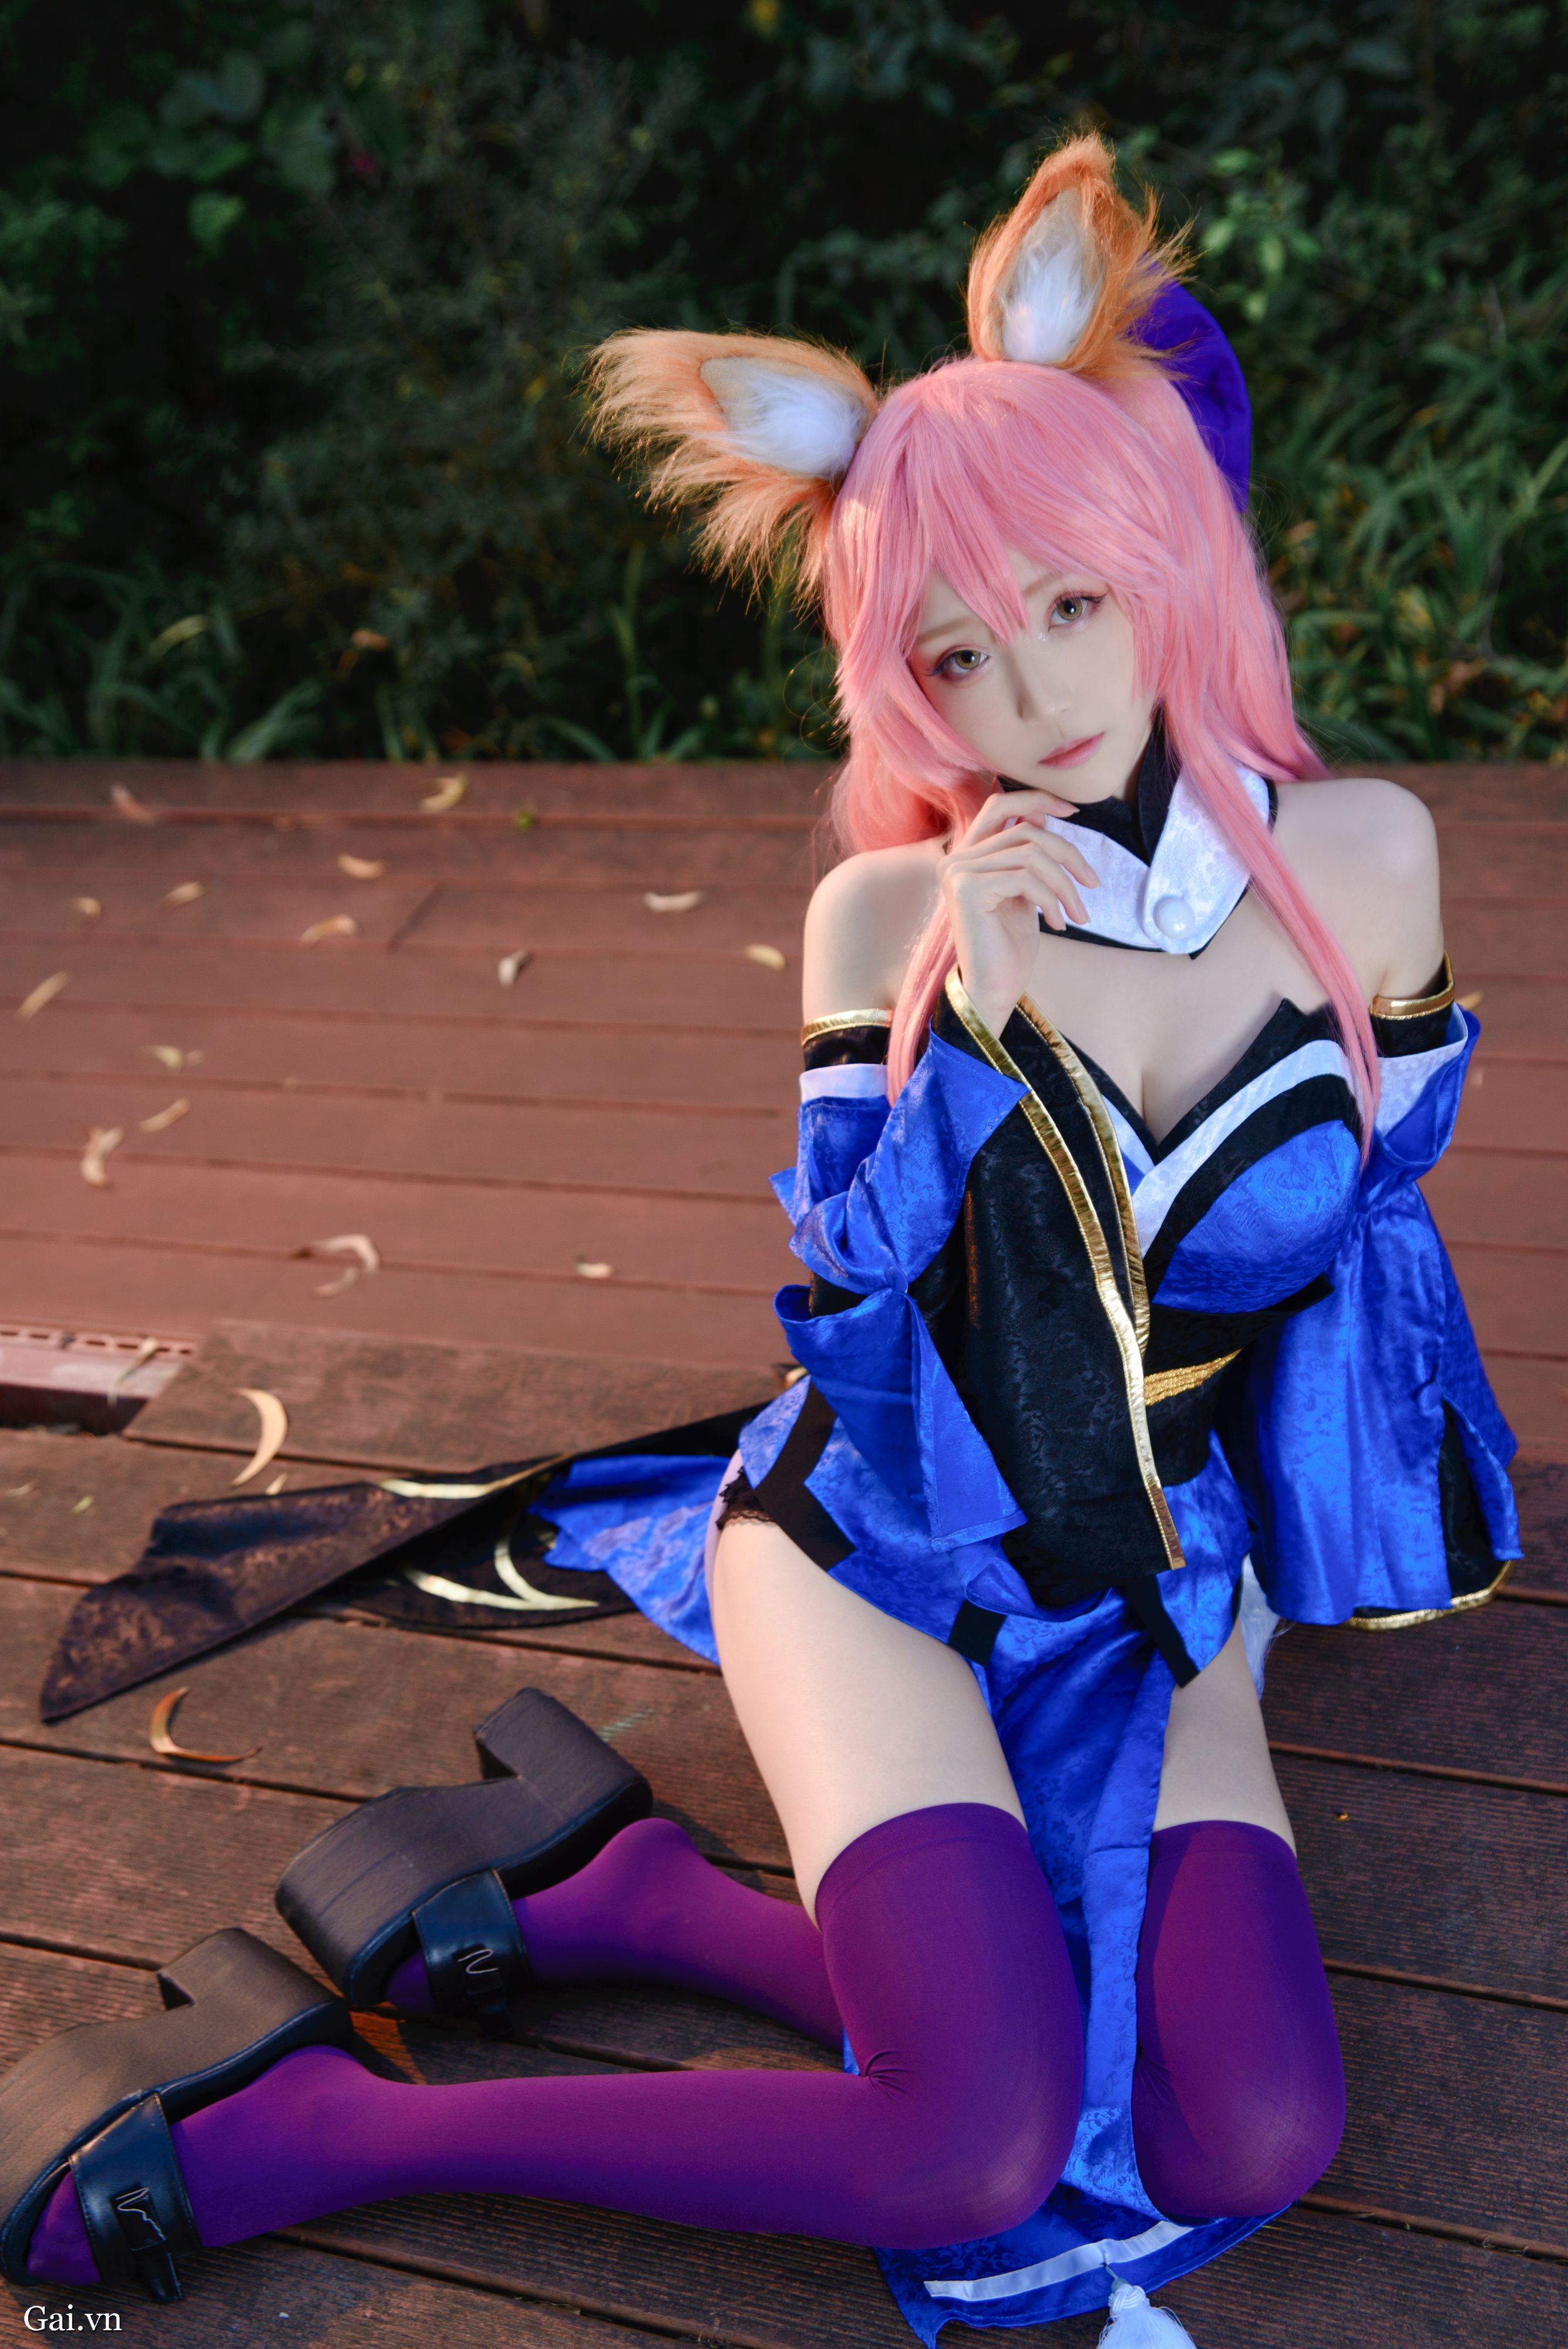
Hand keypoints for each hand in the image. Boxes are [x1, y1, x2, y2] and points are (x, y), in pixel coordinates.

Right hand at [940, 788, 1099, 1036]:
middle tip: (1092, 883)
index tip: (1074, 810)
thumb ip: (1025, 855)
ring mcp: (958, 872)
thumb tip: (1039, 813)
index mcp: (966, 855)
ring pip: (1031, 854)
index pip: (999, 805)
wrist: (993, 990)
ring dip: (1065, 885)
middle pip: (1026, 830)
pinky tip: (1058, 923)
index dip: (1037, 798)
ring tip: (1078, 913)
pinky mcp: (967, 889)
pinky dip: (1052, 900)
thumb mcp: (1024, 890)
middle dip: (1069, 853)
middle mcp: (955, 859)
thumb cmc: (1009, 946)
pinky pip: (1026, 878)